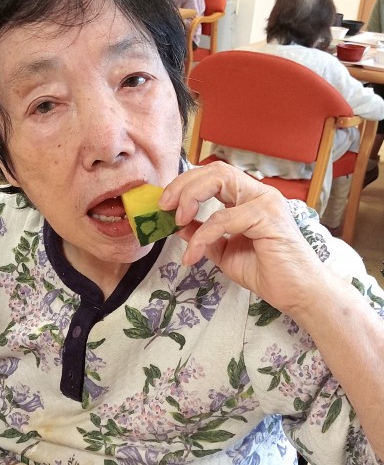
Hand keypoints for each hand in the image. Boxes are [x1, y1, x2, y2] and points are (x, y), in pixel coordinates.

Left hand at [158, 162, 328, 316]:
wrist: (299, 295)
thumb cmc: (269, 272)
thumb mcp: (224, 252)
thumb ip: (204, 235)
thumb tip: (179, 224)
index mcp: (249, 198)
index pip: (213, 175)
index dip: (185, 185)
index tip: (164, 205)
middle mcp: (259, 193)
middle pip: (214, 170)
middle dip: (183, 184)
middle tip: (164, 207)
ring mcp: (266, 202)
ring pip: (219, 180)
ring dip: (190, 198)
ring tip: (176, 223)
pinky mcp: (269, 218)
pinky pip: (224, 218)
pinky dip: (203, 235)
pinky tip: (193, 254)